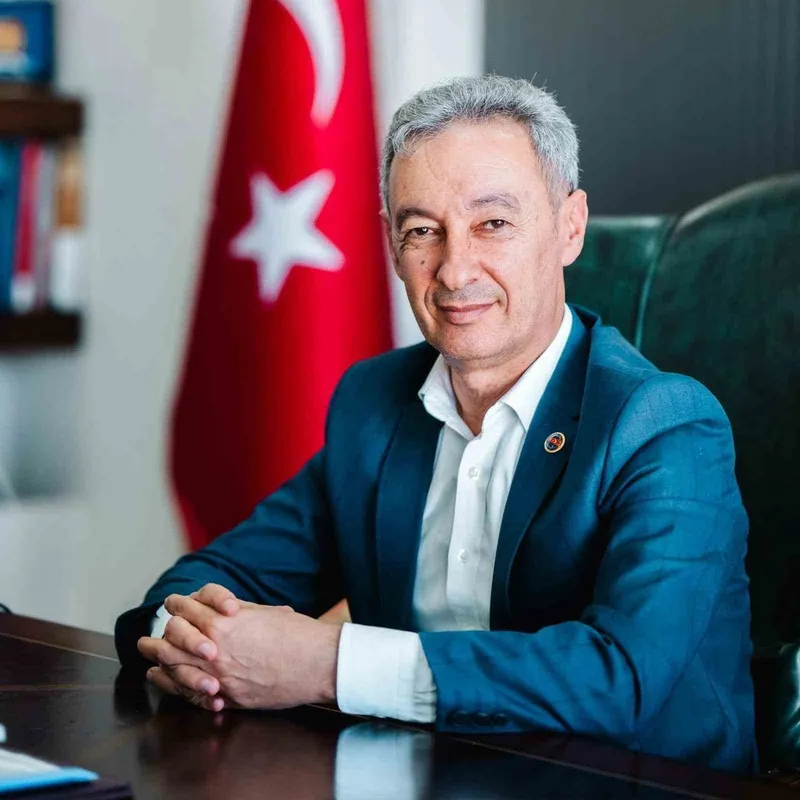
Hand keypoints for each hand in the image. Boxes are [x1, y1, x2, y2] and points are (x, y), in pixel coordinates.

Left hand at [139, 587, 341, 710]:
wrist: (317, 663)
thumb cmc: (297, 634)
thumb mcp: (264, 612)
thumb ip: (237, 613)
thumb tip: (221, 611)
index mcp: (224, 621)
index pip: (186, 609)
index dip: (176, 605)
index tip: (172, 605)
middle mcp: (216, 648)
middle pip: (171, 640)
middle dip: (156, 637)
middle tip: (146, 638)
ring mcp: (219, 675)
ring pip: (174, 667)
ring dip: (157, 660)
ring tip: (147, 656)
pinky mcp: (228, 696)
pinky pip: (190, 693)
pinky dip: (172, 685)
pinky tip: (163, 679)